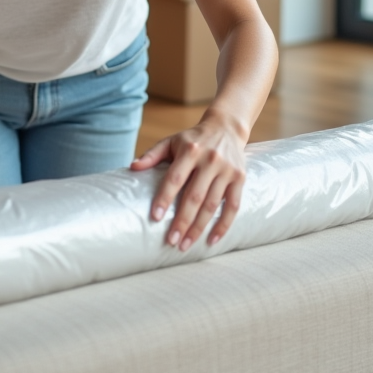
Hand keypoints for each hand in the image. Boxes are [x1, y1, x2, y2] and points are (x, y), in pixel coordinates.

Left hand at [130, 112, 247, 250]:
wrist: (226, 127)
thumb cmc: (192, 139)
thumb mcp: (171, 141)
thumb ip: (152, 155)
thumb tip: (132, 167)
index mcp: (190, 151)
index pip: (175, 178)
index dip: (164, 198)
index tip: (155, 217)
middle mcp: (210, 160)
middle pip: (194, 196)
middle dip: (182, 221)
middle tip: (171, 241)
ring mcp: (227, 170)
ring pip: (212, 205)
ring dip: (199, 228)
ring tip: (186, 244)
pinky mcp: (240, 178)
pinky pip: (233, 206)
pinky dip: (223, 225)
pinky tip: (212, 240)